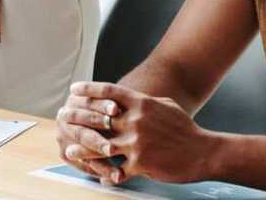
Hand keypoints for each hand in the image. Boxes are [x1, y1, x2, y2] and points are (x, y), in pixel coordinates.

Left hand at [61, 82, 216, 184]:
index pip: (109, 92)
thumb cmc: (185, 128)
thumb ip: (145, 101)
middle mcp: (136, 121)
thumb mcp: (166, 105)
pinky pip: (118, 170)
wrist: (203, 151)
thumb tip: (131, 97)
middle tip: (62, 117)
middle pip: (98, 119)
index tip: (74, 89)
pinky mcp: (141, 163)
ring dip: (83, 150)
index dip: (89, 89)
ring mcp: (137, 143)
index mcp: (141, 103)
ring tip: (69, 150)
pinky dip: (107, 174)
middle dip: (78, 118)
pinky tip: (98, 176)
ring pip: (102, 146)